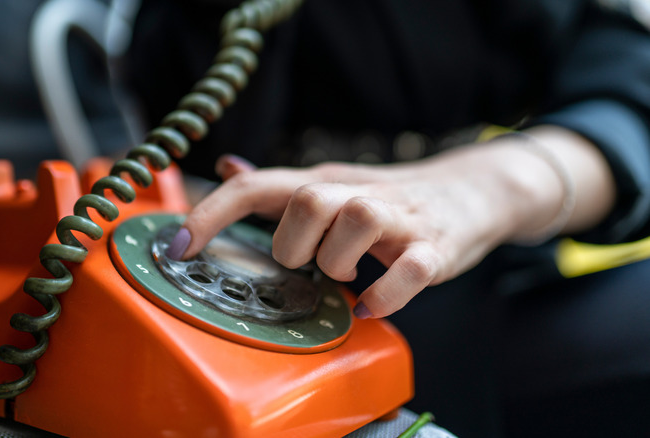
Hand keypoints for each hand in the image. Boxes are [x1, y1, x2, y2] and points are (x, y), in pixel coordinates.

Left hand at [167, 127, 614, 317]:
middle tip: (308, 264)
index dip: (211, 214)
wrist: (473, 191)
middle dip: (293, 244)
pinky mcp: (435, 248)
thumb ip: (281, 187)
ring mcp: (400, 219)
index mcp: (325, 184)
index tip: (176, 247)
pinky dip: (386, 294)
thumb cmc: (391, 199)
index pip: (257, 186)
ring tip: (346, 276)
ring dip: (340, 262)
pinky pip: (409, 269)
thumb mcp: (332, 186)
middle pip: (306, 200)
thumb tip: (229, 167)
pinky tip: (374, 303)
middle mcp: (357, 193)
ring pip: (355, 222)